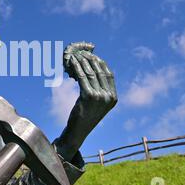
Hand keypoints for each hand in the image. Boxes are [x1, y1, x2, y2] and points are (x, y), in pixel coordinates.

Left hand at [55, 42, 116, 160]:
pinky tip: (71, 63)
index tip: (92, 55)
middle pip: (99, 71)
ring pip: (90, 72)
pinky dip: (76, 68)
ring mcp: (100, 96)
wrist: (78, 132)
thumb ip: (98, 89)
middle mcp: (109, 96)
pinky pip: (82, 77)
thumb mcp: (96, 103)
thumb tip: (91, 70)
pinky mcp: (89, 96)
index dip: (100, 62)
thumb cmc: (84, 116)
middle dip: (90, 59)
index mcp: (114, 97)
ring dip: (81, 62)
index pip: (109, 74)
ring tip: (74, 56)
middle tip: (81, 53)